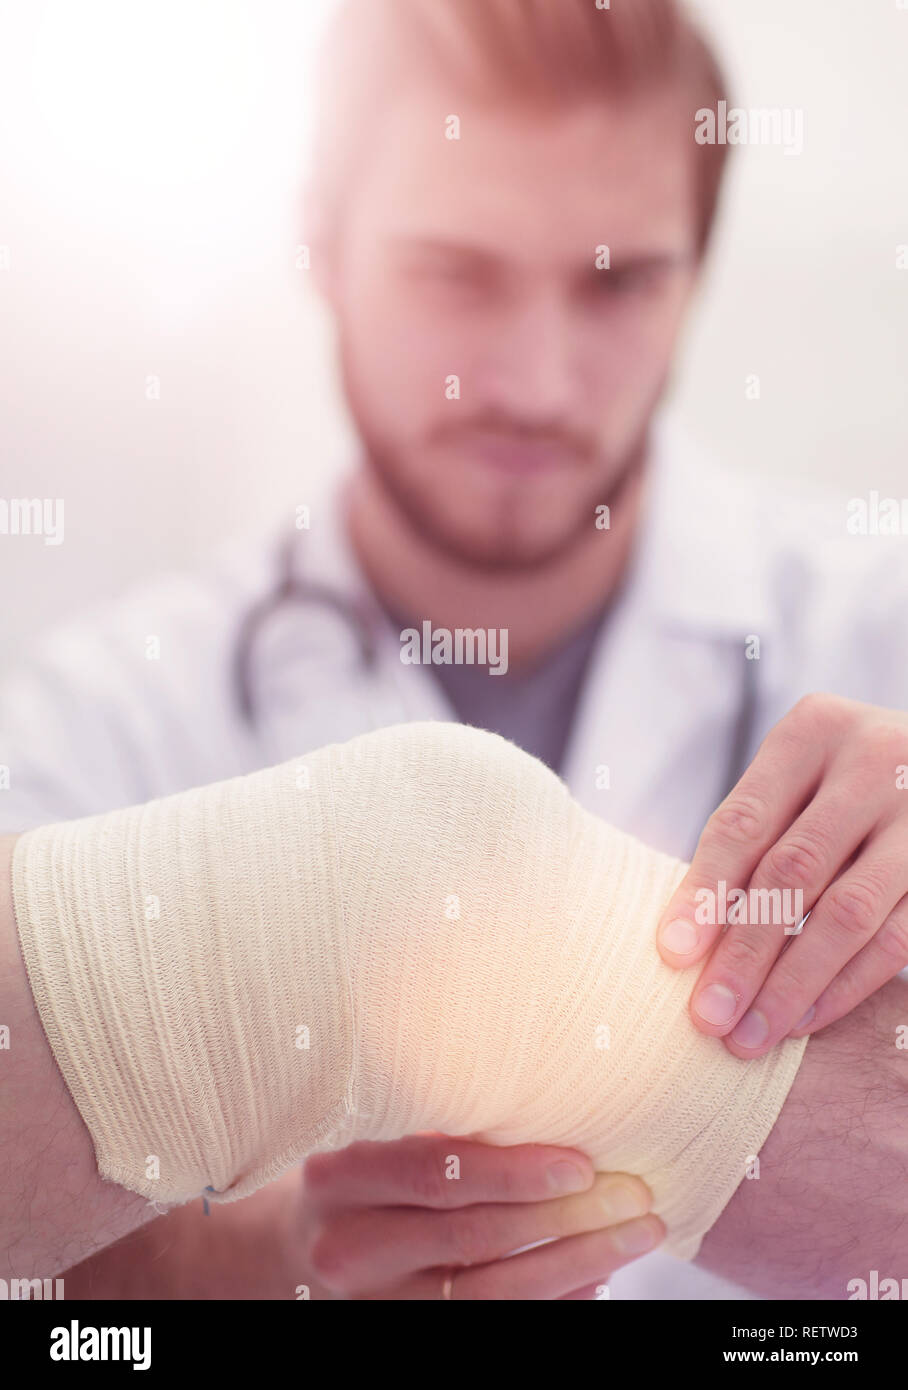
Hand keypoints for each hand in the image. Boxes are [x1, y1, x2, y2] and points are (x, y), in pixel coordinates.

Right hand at [297, 1133, 663, 1299]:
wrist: (276, 1258)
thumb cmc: (342, 1182)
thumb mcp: (365, 1142)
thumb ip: (431, 1128)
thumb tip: (541, 1109)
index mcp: (341, 1180)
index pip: (436, 1175)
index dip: (513, 1172)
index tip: (582, 1163)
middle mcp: (352, 1249)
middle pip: (474, 1239)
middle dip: (567, 1219)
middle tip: (635, 1198)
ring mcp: (374, 1307)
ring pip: (491, 1295)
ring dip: (574, 1265)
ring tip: (635, 1238)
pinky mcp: (398, 1336)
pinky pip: (487, 1328)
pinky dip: (550, 1304)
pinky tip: (595, 1280)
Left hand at [657, 694, 907, 1056]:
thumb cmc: (839, 787)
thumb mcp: (797, 782)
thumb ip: (750, 842)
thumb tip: (683, 945)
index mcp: (814, 730)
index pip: (745, 821)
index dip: (705, 890)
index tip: (672, 954)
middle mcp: (875, 760)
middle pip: (793, 870)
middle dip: (744, 952)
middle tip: (707, 1016)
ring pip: (848, 913)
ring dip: (792, 984)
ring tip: (749, 1035)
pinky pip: (896, 939)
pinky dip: (846, 987)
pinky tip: (805, 1020)